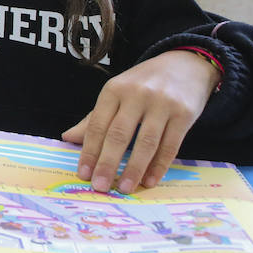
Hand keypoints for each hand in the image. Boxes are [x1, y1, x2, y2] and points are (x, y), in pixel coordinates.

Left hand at [61, 50, 216, 193]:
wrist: (185, 64)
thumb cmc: (144, 83)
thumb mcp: (116, 93)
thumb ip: (94, 118)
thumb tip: (67, 138)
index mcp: (114, 90)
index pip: (97, 125)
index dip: (89, 151)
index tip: (83, 174)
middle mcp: (137, 95)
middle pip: (119, 134)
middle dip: (107, 163)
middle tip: (100, 186)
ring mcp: (162, 104)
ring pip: (146, 142)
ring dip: (134, 168)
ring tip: (125, 188)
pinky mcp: (184, 114)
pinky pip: (170, 145)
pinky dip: (159, 166)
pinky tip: (149, 181)